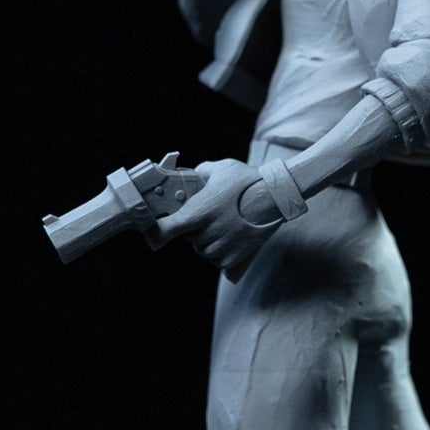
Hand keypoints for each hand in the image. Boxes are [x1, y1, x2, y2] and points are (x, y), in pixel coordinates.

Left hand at [154, 158, 284, 274]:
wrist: (277, 198)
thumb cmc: (249, 181)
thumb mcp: (222, 168)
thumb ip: (202, 172)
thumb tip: (192, 175)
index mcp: (199, 212)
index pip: (167, 230)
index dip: (156, 233)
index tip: (152, 234)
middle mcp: (208, 232)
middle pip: (189, 239)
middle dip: (195, 230)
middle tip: (210, 217)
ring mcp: (222, 247)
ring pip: (204, 251)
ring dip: (208, 243)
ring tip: (224, 227)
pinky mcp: (235, 258)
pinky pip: (218, 261)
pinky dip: (221, 253)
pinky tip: (231, 239)